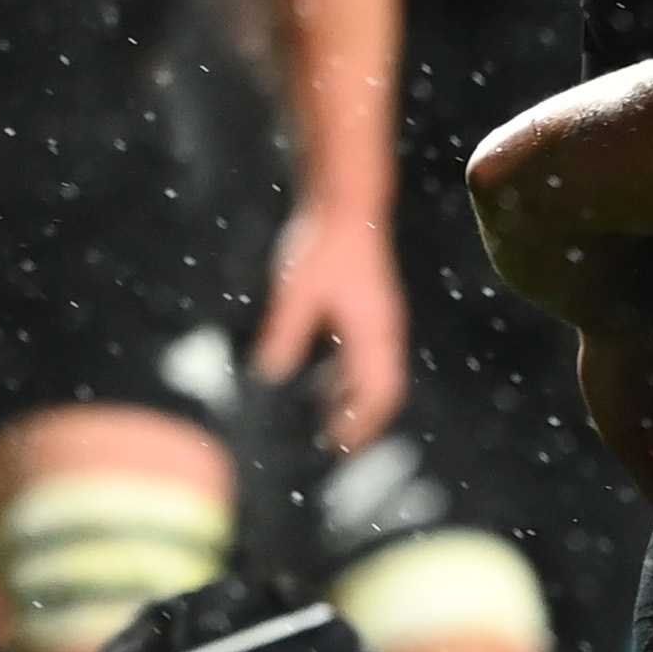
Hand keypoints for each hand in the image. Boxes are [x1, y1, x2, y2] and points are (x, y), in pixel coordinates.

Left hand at [254, 200, 407, 451]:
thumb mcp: (296, 291)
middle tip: (335, 447)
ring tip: (324, 422)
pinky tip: (321, 381)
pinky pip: (365, 355)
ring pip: (375, 374)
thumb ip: (284, 334)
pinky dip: (348, 377)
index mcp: (372, 331)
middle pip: (384, 389)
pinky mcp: (369, 310)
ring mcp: (380, 320)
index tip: (338, 448)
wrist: (347, 204)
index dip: (361, 423)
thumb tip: (268, 375)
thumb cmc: (323, 245)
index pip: (378, 392)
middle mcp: (383, 331)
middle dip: (363, 420)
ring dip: (354, 400)